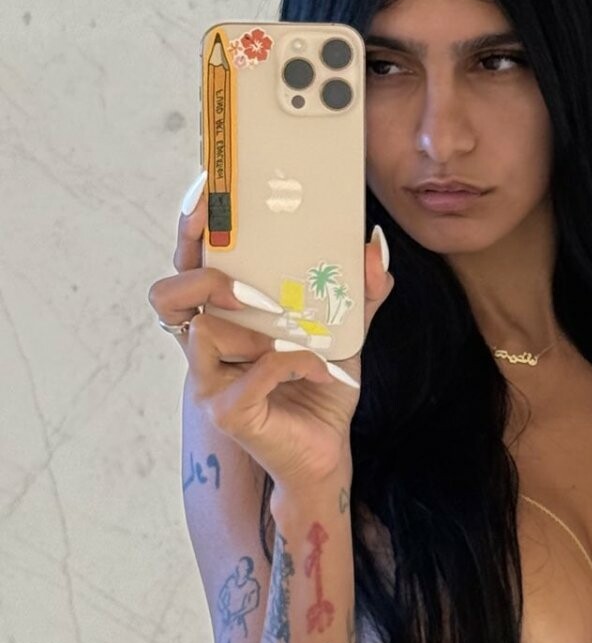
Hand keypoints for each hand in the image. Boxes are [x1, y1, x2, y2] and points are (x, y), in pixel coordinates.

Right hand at [149, 170, 395, 491]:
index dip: (190, 228)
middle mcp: (208, 343)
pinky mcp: (228, 411)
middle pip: (167, 294)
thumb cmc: (321, 388)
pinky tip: (321, 373)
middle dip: (201, 276)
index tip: (207, 190)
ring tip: (294, 331)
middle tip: (246, 284)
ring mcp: (210, 379)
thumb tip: (374, 245)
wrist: (328, 452)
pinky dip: (296, 364)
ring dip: (258, 327)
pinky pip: (257, 372)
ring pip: (206, 332)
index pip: (191, 262)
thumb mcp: (346, 332)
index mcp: (225, 315)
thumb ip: (359, 291)